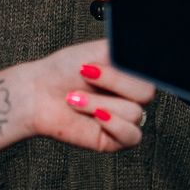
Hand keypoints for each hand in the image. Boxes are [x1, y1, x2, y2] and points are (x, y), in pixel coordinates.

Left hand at [2, 41, 155, 151]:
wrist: (37, 92)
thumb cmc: (63, 70)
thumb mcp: (99, 49)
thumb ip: (128, 51)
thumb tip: (146, 53)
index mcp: (130, 74)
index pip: (152, 73)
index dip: (128, 69)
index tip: (98, 61)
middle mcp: (129, 96)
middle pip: (147, 93)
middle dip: (112, 82)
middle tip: (85, 75)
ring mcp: (123, 118)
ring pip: (134, 112)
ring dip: (99, 103)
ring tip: (76, 98)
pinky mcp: (114, 140)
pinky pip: (132, 136)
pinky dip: (114, 124)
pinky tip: (97, 116)